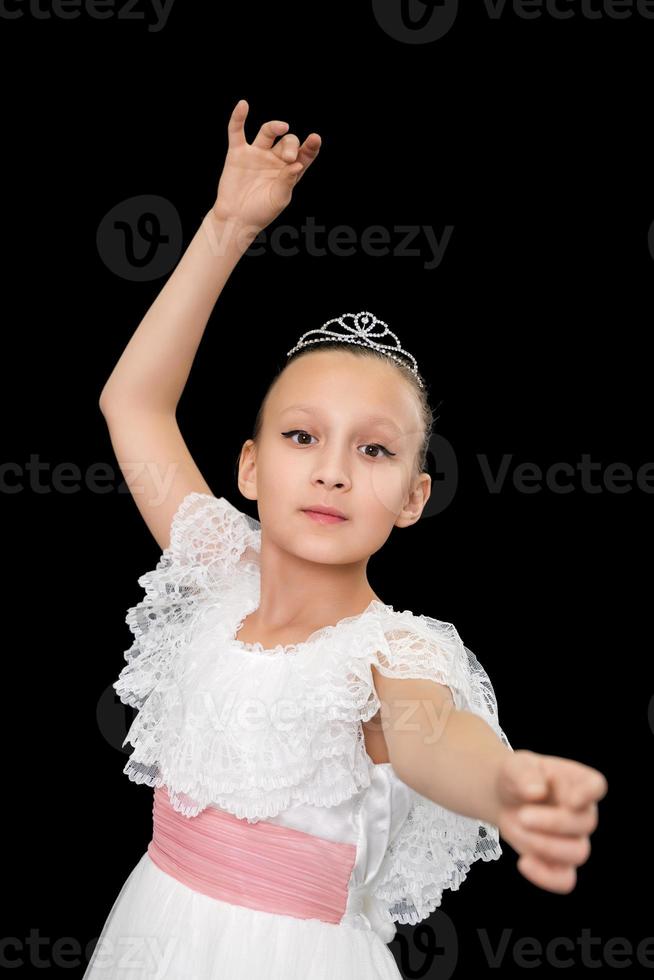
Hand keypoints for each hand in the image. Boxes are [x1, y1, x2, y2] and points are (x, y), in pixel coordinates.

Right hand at [212, 99, 320, 233]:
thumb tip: (297, 164)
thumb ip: (287, 181)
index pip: (305, 154)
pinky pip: (237, 131)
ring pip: (268, 132)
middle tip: (289, 158)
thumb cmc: (260, 212)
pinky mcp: (238, 153)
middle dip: (291, 145)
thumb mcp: (279, 200)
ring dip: (275, 127)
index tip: (315, 139)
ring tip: (282, 127)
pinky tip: (243, 105)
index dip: (311, 146)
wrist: (235, 219)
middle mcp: (275, 159)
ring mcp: (257, 154)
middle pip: (288, 141)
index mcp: (290, 171)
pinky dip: (238, 118)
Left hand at [494, 749, 607, 893]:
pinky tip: (523, 862)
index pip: (595, 786)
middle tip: (522, 816)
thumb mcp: (514, 767)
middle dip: (552, 823)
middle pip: (585, 823)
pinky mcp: (560, 862)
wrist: (506, 799)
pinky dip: (546, 877)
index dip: (589, 795)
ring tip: (518, 830)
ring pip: (578, 853)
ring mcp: (575, 839)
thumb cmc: (517, 778)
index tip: (572, 801)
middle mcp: (583, 811)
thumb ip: (524, 774)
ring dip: (545, 845)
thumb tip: (536, 792)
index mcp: (577, 781)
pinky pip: (565, 881)